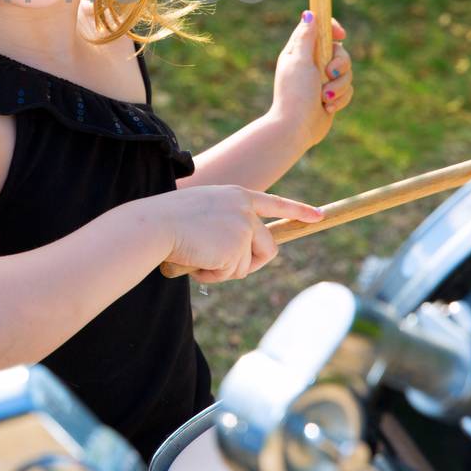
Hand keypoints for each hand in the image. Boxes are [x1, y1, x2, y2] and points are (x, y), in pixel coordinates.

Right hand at [150, 185, 322, 282]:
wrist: (153, 226)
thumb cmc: (166, 221)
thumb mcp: (201, 215)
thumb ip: (224, 227)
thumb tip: (235, 255)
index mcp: (236, 195)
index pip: (274, 203)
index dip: (298, 210)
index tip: (317, 216)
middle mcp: (245, 208)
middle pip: (268, 247)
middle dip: (250, 264)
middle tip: (221, 267)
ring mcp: (243, 227)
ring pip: (247, 264)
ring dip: (223, 269)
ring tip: (198, 256)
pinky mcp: (237, 247)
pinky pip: (233, 273)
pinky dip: (214, 274)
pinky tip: (197, 261)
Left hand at [270, 10, 352, 150]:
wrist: (296, 129)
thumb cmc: (295, 94)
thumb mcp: (299, 61)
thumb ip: (305, 38)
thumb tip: (309, 13)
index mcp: (300, 52)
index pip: (319, 29)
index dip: (332, 28)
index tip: (341, 35)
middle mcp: (311, 64)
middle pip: (339, 51)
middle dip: (340, 64)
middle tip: (329, 73)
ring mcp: (322, 80)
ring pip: (347, 72)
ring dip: (339, 85)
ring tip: (325, 97)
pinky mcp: (332, 95)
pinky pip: (348, 89)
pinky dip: (340, 98)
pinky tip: (328, 107)